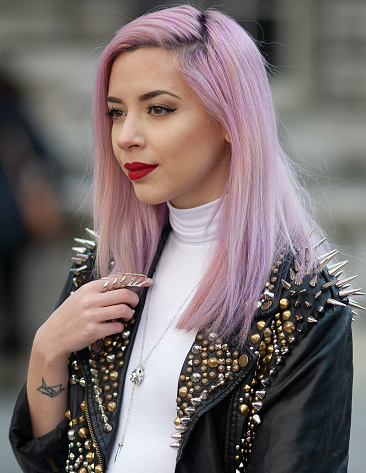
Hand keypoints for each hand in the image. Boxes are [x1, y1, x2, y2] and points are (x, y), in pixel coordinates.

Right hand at [34, 273, 152, 362]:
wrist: (53, 336)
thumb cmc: (70, 315)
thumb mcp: (82, 297)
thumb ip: (100, 291)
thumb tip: (124, 285)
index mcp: (89, 288)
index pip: (118, 279)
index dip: (136, 279)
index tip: (148, 281)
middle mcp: (90, 300)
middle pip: (124, 294)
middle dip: (135, 300)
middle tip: (134, 304)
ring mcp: (91, 316)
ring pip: (124, 311)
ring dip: (129, 314)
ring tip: (125, 317)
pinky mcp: (93, 331)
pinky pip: (117, 327)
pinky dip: (120, 328)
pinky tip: (114, 328)